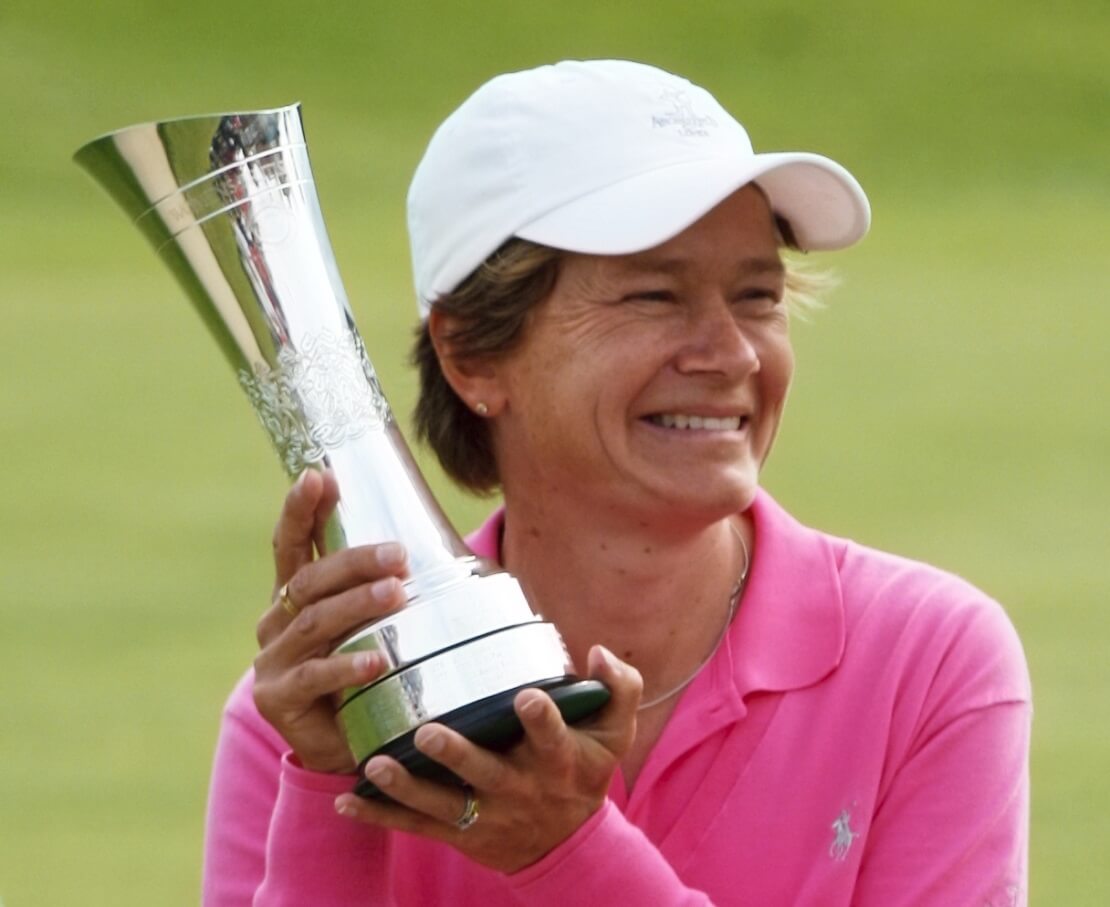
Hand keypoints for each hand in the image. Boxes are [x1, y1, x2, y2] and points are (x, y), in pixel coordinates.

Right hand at [253, 469, 409, 773]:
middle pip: (312, 578)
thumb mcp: (372, 627)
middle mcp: (276, 620)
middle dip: (353, 561)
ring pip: (316, 621)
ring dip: (358, 605)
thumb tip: (449, 548)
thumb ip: (387, 590)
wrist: (343, 747)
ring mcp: (273, 659)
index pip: (293, 544)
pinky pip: (315, 675)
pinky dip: (348, 665)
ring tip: (395, 594)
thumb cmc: (366, 675)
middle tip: (397, 554)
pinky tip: (377, 660)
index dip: (302, 509)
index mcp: (294, 596)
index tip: (318, 475)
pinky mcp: (278, 697)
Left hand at [333, 645, 642, 872]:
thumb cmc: (586, 771)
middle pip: (487, 774)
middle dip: (458, 754)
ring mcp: (487, 815)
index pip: (554, 740)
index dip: (542, 720)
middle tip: (429, 730)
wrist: (567, 846)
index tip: (527, 696)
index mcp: (560, 761)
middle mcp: (520, 790)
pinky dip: (381, 814)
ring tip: (377, 764)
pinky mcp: (460, 834)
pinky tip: (347, 798)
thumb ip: (619, 687)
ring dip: (408, 787)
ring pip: (444, 804)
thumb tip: (598, 650)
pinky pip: (416, 826)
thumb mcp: (615, 733)